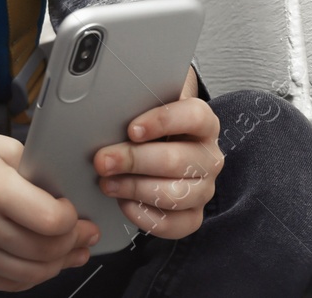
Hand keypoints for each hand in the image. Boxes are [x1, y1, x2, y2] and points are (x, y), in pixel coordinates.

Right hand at [0, 122, 100, 290]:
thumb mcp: (1, 149)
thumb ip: (37, 170)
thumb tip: (71, 195)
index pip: (50, 220)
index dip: (72, 218)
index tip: (74, 210)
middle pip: (45, 250)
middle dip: (74, 243)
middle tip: (85, 233)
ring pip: (31, 274)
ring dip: (59, 264)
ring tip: (71, 251)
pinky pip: (9, 284)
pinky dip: (32, 276)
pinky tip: (42, 262)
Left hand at [90, 69, 221, 240]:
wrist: (162, 145)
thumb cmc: (150, 122)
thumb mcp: (148, 100)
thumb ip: (139, 93)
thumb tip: (112, 86)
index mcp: (203, 122)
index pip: (194, 116)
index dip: (162, 122)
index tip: (131, 129)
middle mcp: (208, 156)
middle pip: (177, 160)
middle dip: (133, 161)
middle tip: (102, 160)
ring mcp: (204, 187)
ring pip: (175, 194)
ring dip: (134, 189)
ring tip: (108, 182)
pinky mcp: (193, 214)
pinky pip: (175, 224)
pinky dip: (145, 216)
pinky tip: (124, 202)